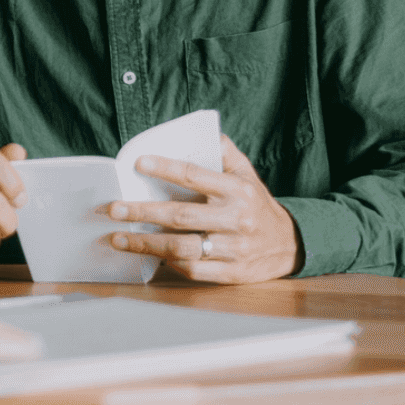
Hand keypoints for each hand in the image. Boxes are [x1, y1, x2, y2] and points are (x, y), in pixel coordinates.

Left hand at [106, 135, 302, 283]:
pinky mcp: (231, 273)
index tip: (138, 163)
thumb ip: (225, 152)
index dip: (165, 168)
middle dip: (143, 212)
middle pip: (180, 216)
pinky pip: (193, 270)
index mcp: (237, 191)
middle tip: (114, 209)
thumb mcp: (247, 174)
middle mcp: (236, 219)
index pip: (195, 175)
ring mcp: (233, 249)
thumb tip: (202, 131)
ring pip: (181, 248)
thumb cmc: (258, 205)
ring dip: (146, 243)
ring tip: (118, 237)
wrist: (291, 245)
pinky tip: (148, 256)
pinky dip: (167, 264)